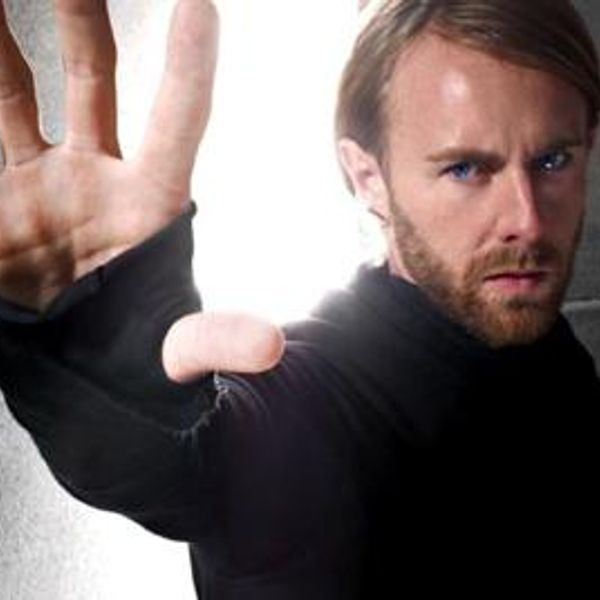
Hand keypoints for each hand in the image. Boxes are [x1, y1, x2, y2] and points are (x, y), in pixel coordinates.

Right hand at [0, 0, 283, 380]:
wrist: (79, 372)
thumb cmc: (138, 357)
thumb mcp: (178, 349)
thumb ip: (215, 342)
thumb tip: (270, 348)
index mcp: (152, 202)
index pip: (178, 118)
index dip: (190, 62)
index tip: (200, 0)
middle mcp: (97, 177)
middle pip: (93, 75)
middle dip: (81, 11)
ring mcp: (42, 182)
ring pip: (14, 87)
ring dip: (0, 34)